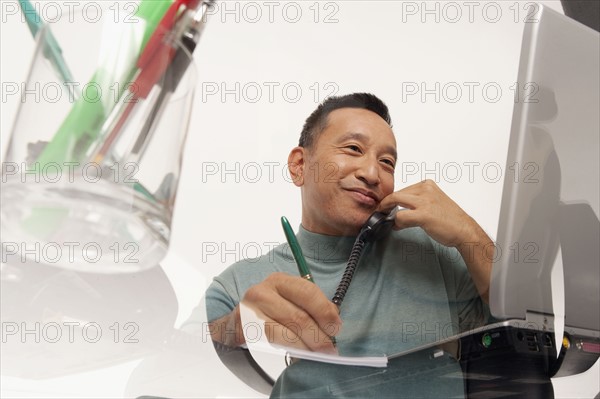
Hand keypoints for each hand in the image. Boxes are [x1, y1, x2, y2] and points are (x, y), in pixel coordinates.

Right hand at [213, 273, 341, 353]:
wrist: (238, 322)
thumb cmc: (271, 310)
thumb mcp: (290, 300)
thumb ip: (311, 305)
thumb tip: (333, 319)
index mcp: (280, 280)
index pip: (308, 292)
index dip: (325, 312)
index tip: (336, 327)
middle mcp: (263, 292)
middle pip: (298, 316)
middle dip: (319, 335)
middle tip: (330, 347)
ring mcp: (252, 311)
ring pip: (286, 333)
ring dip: (307, 346)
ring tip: (318, 353)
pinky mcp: (246, 329)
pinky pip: (274, 342)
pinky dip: (293, 349)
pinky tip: (301, 354)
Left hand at [377, 179, 477, 247]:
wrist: (464, 230)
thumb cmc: (450, 219)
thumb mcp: (433, 202)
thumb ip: (417, 201)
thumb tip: (398, 208)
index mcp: (428, 184)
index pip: (403, 189)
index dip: (392, 199)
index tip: (386, 206)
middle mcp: (426, 189)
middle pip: (396, 193)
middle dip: (385, 203)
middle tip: (380, 212)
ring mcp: (425, 201)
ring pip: (395, 201)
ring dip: (388, 211)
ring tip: (388, 220)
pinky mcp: (424, 214)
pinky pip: (401, 216)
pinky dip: (396, 222)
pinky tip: (397, 227)